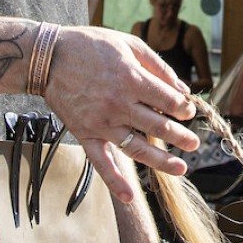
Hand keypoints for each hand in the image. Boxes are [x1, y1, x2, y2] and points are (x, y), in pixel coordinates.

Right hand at [41, 26, 200, 204]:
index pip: (169, 102)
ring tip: (181, 168)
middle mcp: (119, 105)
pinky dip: (114, 181)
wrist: (48, 57)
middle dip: (181, 136)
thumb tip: (182, 89)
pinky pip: (101, 162)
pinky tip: (129, 197)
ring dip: (162, 161)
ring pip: (137, 148)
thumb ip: (158, 66)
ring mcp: (102, 123)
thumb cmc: (92, 46)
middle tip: (194, 143)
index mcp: (132, 80)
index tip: (188, 112)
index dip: (184, 108)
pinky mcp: (85, 134)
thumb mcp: (129, 45)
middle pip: (159, 127)